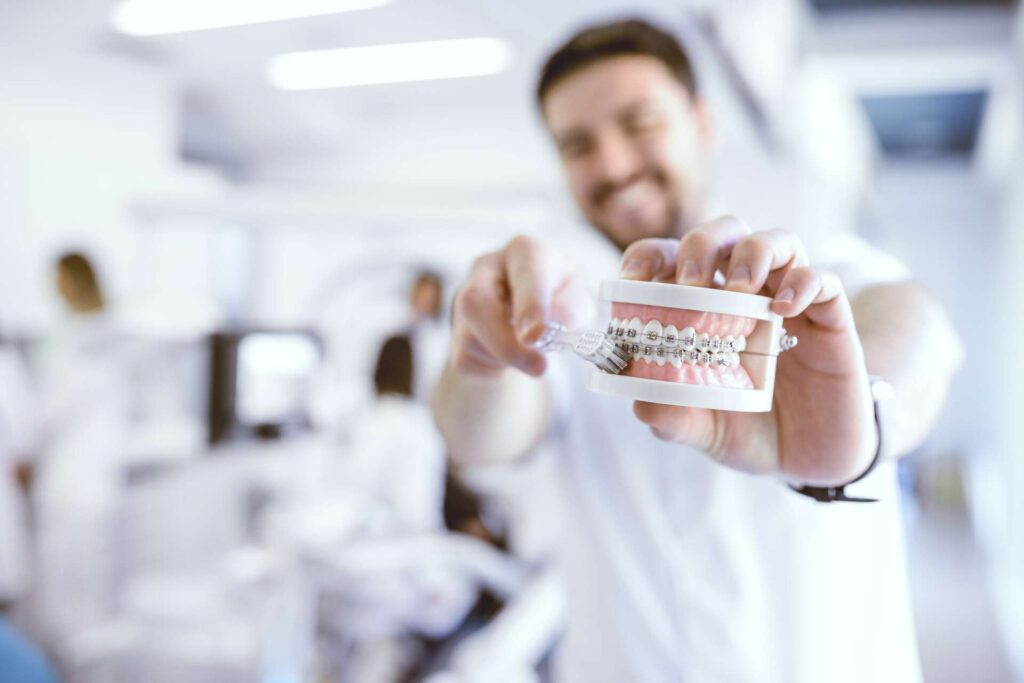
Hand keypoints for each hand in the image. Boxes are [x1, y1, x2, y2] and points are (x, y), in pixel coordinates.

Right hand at [450, 236, 589, 378]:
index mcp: (525, 251)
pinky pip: (469, 360)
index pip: (526, 267)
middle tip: (539, 367)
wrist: (530, 318)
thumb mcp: (577, 300)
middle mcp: (487, 268)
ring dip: (506, 357)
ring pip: (470, 336)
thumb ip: (570, 310)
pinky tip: (512, 358)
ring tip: (536, 363)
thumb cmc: (558, 300)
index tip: (537, 335)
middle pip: (477, 300)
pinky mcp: (457, 335)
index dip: (530, 303)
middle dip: (506, 341)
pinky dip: (496, 368)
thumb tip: (546, 331)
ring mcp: (464, 300)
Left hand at [620, 216, 876, 485]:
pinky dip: (804, 283)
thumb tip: (642, 406)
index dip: (648, 257)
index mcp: (700, 309)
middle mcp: (743, 295)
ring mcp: (788, 301)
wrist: (809, 461)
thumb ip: (674, 419)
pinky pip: (824, 281)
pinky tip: (785, 308)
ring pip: (776, 242)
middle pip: (723, 235)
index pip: (670, 260)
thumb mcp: (704, 431)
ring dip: (754, 252)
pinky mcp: (830, 318)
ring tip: (741, 285)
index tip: (633, 279)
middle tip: (690, 280)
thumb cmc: (748, 431)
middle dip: (702, 244)